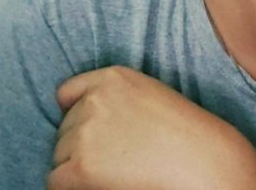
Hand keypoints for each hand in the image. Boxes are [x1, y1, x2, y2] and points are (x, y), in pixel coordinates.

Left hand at [48, 66, 255, 189]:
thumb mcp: (147, 94)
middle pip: (64, 128)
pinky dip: (72, 187)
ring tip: (115, 169)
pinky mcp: (81, 165)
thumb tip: (80, 117)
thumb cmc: (181, 130)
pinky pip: (56, 180)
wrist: (199, 158)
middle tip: (116, 155)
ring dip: (77, 166)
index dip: (75, 113)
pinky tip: (100, 184)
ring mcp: (86, 132)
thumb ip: (114, 97)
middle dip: (81, 143)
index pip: (67, 93)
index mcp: (112, 77)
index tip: (89, 129)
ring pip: (60, 155)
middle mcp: (94, 100)